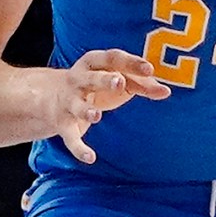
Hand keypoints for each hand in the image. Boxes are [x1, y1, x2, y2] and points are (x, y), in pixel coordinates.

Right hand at [39, 49, 170, 163]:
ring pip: (77, 105)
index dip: (130, 62)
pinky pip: (70, 136)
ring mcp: (69, 101)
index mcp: (94, 63)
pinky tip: (90, 158)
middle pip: (91, 78)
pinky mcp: (63, 124)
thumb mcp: (116, 79)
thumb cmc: (96, 85)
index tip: (149, 69)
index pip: (112, 58)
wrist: (49, 96)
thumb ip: (142, 84)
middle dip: (104, 80)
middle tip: (120, 82)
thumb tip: (166, 92)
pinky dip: (78, 148)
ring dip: (85, 110)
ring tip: (96, 116)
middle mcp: (78, 79)